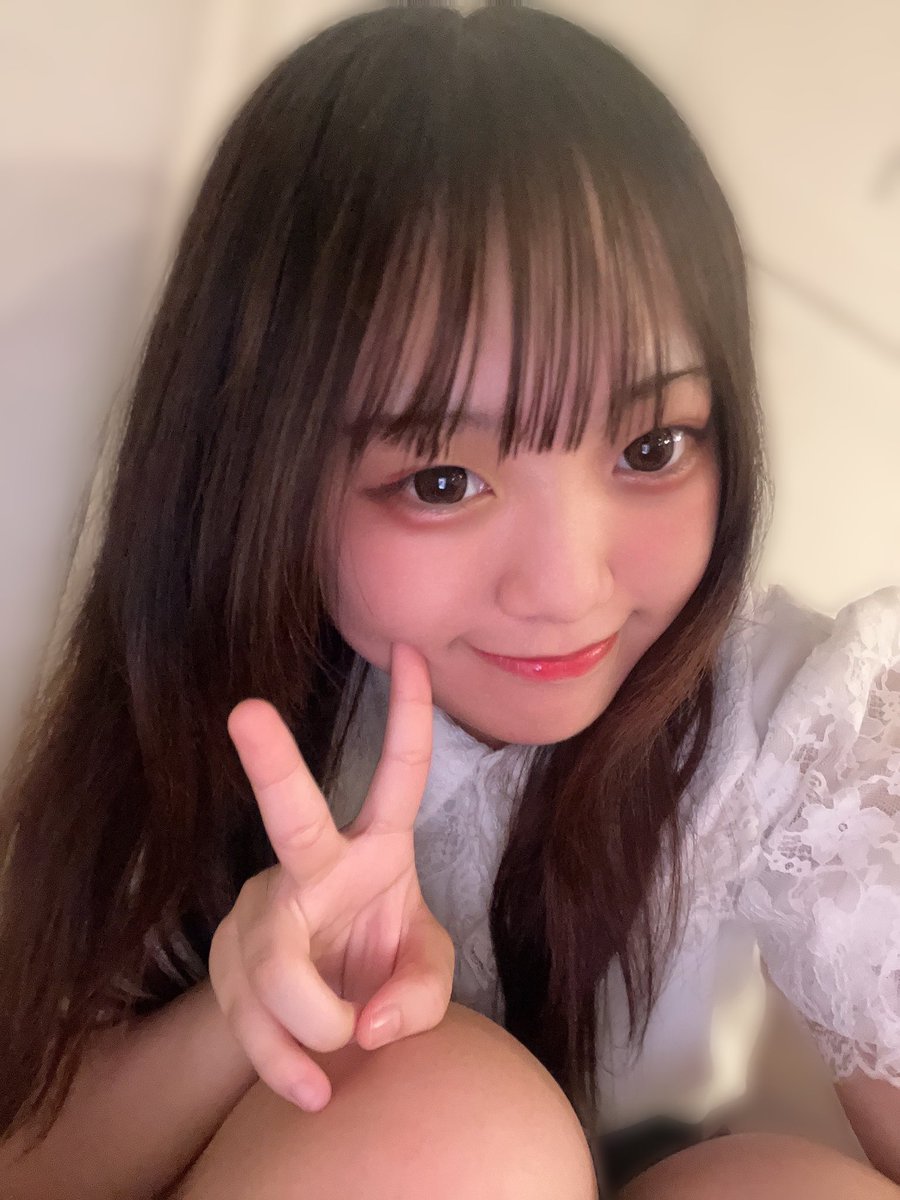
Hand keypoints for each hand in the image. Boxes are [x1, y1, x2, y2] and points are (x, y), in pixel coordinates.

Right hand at [208, 643, 452, 1111]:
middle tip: (249, 712)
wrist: (324, 1024)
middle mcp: (311, 867)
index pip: (399, 775)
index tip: (412, 651)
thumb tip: (368, 1022)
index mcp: (376, 849)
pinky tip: (310, 1089)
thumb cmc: (383, 969)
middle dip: (272, 765)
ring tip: (335, 1063)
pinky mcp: (228, 965)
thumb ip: (421, 994)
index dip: (408, 716)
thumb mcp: (426, 974)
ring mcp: (263, 913)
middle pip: (292, 821)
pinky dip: (285, 1064)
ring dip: (311, 1022)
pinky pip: (252, 1020)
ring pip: (274, 961)